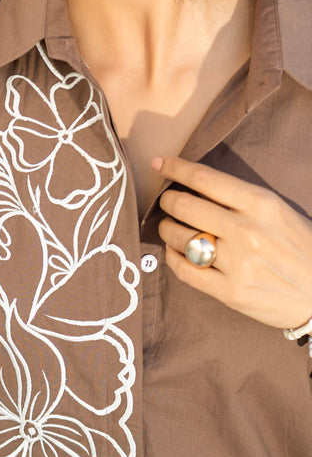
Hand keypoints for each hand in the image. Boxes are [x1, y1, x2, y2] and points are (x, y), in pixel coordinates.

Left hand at [153, 155, 311, 330]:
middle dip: (167, 201)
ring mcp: (236, 263)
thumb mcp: (280, 213)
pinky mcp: (229, 292)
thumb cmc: (301, 249)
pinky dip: (172, 257)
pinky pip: (183, 269)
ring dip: (167, 229)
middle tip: (167, 202)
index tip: (159, 163)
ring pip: (178, 237)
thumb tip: (196, 187)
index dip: (175, 168)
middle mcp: (246, 231)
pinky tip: (176, 252)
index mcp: (262, 204)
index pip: (205, 178)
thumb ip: (242, 200)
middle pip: (184, 206)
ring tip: (171, 227)